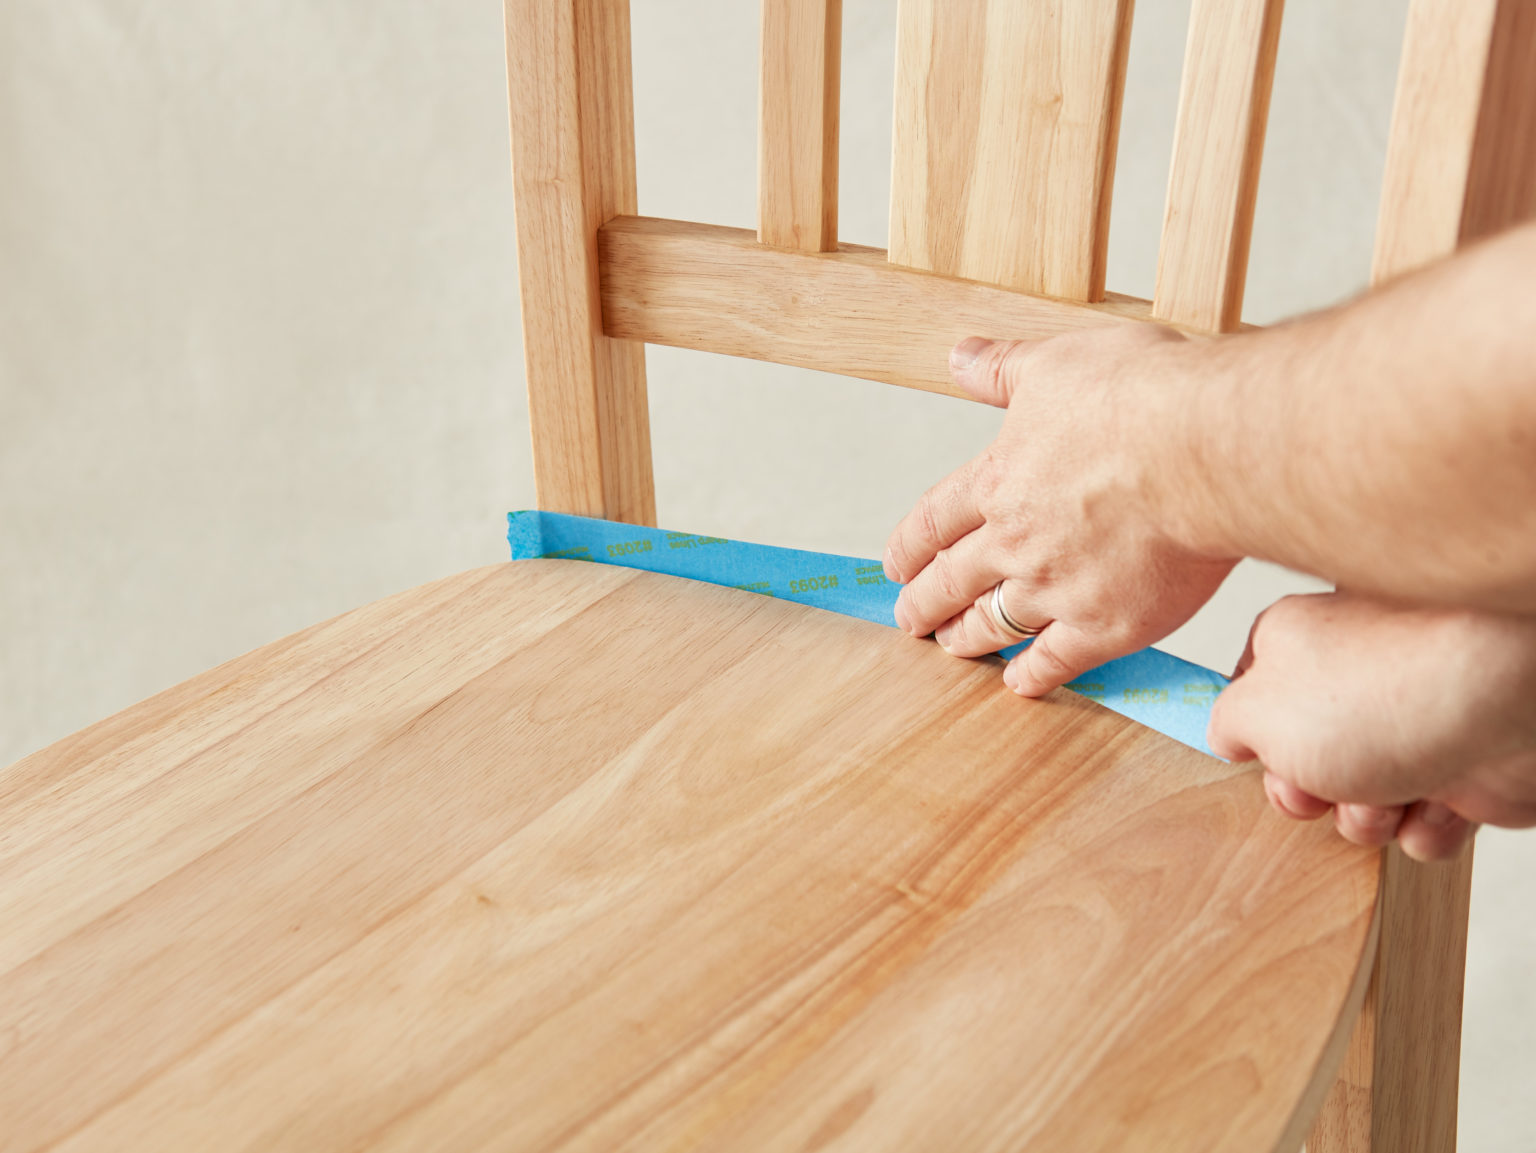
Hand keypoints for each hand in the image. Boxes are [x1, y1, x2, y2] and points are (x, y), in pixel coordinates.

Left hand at [883, 328, 1237, 694]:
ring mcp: (1056, 588)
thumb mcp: (1056, 362)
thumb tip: (960, 356)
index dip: (911, 545)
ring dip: (965, 637)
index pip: (935, 520)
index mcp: (999, 479)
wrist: (1204, 450)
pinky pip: (1055, 661)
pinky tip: (1018, 681)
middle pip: (951, 579)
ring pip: (992, 623)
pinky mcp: (1106, 625)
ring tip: (951, 646)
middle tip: (908, 617)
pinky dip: (1032, 674)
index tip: (896, 564)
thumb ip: (1003, 368)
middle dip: (924, 601)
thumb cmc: (1143, 399)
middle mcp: (1014, 540)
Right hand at [1208, 592, 1535, 860]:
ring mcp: (1413, 722)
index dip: (1250, 739)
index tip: (1253, 759)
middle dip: (1311, 791)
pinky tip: (1435, 803)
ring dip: (1368, 817)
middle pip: (1305, 760)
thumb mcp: (1257, 712)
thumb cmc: (1388, 687)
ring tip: (1388, 794)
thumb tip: (1231, 735)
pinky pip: (1425, 822)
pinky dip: (1426, 827)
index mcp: (1298, 643)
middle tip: (1318, 786)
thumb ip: (1226, 725)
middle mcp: (1357, 677)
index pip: (1253, 695)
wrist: (1510, 700)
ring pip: (1364, 800)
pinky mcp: (1467, 766)